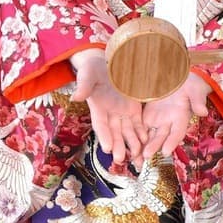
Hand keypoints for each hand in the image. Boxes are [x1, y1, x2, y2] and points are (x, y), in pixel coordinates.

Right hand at [70, 49, 144, 163]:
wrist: (109, 63)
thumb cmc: (94, 69)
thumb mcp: (88, 74)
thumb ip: (84, 85)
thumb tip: (75, 97)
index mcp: (98, 108)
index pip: (101, 125)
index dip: (104, 136)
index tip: (107, 148)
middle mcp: (110, 114)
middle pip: (115, 134)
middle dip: (118, 147)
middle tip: (120, 159)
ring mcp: (123, 113)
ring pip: (128, 133)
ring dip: (132, 146)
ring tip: (137, 160)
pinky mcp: (134, 110)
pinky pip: (139, 125)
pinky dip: (142, 135)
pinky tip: (147, 144)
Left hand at [138, 73, 210, 161]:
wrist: (177, 76)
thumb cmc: (189, 83)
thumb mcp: (195, 89)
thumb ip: (197, 100)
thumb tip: (202, 111)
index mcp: (181, 117)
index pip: (177, 132)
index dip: (172, 142)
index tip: (166, 151)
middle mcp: (169, 122)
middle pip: (161, 137)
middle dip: (154, 146)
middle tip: (147, 156)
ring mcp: (157, 120)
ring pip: (149, 136)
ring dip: (143, 146)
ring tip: (136, 157)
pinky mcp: (147, 116)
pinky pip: (141, 128)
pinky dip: (136, 137)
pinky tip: (129, 145)